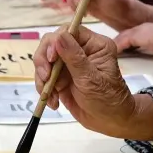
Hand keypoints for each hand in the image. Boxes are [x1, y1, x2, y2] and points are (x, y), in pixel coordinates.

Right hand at [34, 25, 152, 138]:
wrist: (109, 121)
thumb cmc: (108, 99)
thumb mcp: (91, 79)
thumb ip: (74, 58)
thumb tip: (58, 36)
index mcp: (95, 45)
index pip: (70, 31)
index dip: (55, 41)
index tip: (50, 59)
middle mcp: (81, 50)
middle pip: (52, 43)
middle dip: (44, 61)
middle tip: (45, 79)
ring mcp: (70, 64)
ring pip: (45, 61)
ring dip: (43, 78)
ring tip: (51, 95)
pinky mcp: (61, 77)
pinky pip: (44, 77)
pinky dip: (45, 89)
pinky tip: (54, 102)